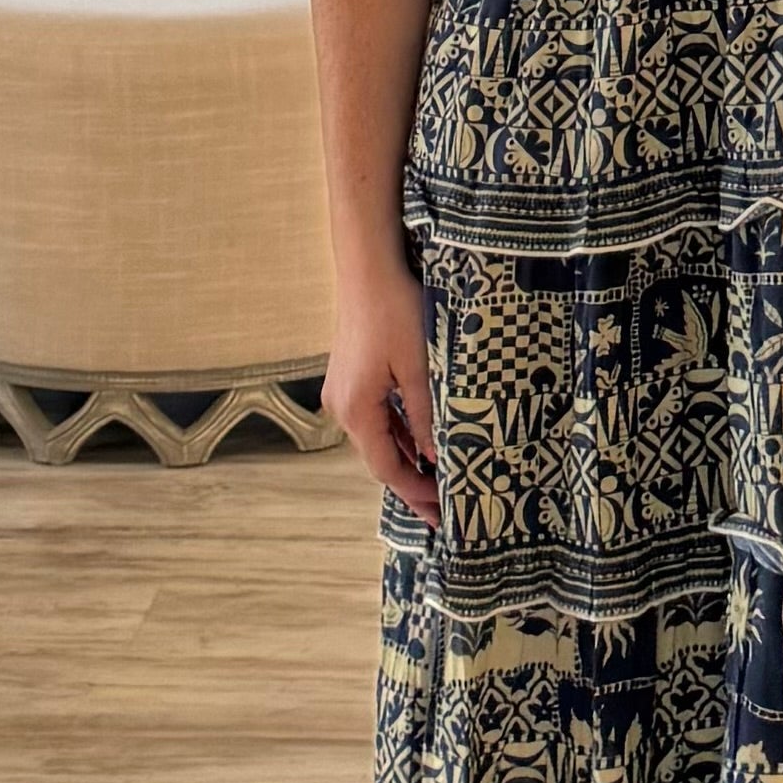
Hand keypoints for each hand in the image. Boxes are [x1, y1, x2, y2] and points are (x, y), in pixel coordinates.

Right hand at [325, 265, 440, 526]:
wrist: (368, 270)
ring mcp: (342, 393)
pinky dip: (397, 435)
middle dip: (410, 483)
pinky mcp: (350, 379)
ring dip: (404, 460)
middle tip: (440, 510)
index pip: (386, 467)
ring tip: (434, 483)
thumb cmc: (395, 312)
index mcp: (356, 410)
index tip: (440, 512)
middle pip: (379, 458)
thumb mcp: (418, 368)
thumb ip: (425, 416)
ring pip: (377, 439)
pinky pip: (375, 418)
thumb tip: (435, 458)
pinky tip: (419, 446)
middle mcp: (341, 407)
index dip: (414, 492)